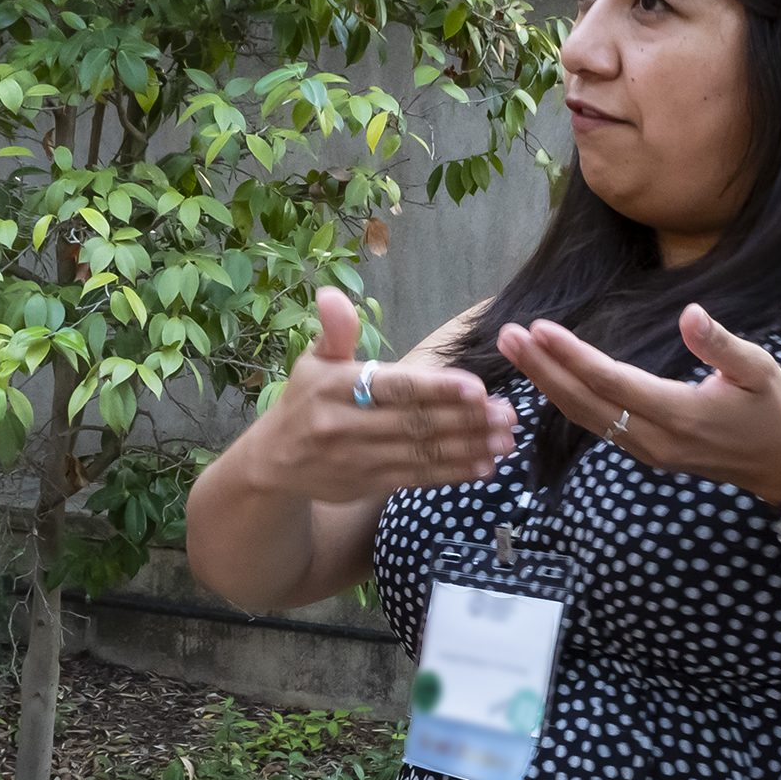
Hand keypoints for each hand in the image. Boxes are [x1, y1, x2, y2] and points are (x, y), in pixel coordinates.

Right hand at [244, 287, 515, 504]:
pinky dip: (452, 473)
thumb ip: (335, 331)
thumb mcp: (312, 362)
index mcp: (334, 388)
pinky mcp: (367, 485)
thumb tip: (331, 295)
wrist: (273, 462)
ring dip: (468, 447)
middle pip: (414, 423)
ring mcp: (356, 459)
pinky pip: (417, 478)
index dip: (436, 388)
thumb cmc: (304, 402)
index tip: (477, 387)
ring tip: (505, 438)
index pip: (393, 387)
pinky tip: (484, 465)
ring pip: (422, 453)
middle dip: (466, 419)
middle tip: (508, 413)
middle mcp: (344, 425)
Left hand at [495, 304, 780, 506]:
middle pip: (583, 401)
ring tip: (514, 351)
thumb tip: (690, 313)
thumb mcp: (760, 370)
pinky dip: (563, 399)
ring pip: (582, 416)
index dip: (572, 356)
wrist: (780, 464)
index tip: (539, 329)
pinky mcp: (640, 451)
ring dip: (545, 383)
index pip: (611, 381)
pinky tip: (543, 377)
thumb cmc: (772, 410)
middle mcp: (652, 437)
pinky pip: (592, 424)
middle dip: (541, 369)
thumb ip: (721, 344)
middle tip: (507, 336)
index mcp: (679, 413)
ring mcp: (642, 449)